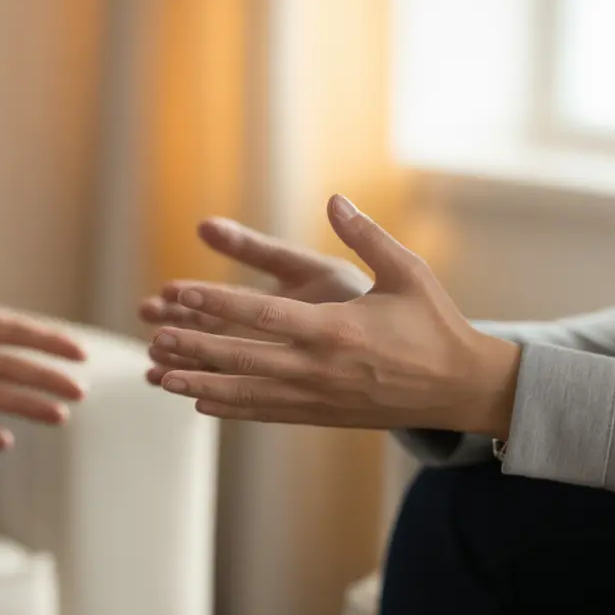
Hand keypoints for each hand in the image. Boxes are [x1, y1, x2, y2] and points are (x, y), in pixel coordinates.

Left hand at [149, 196, 522, 435]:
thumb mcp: (407, 271)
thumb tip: (334, 199)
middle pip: (242, 358)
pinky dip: (231, 408)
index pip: (261, 315)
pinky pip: (266, 414)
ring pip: (247, 393)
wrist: (460, 387)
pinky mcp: (321, 415)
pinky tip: (202, 404)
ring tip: (160, 377)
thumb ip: (366, 235)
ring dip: (201, 384)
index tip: (178, 293)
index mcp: (335, 329)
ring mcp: (317, 397)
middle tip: (154, 337)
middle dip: (194, 347)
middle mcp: (319, 368)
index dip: (215, 304)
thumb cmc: (434, 323)